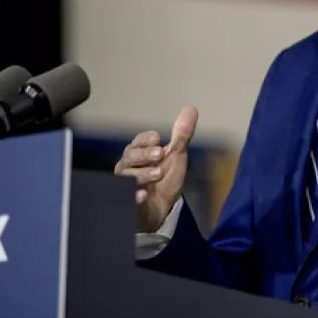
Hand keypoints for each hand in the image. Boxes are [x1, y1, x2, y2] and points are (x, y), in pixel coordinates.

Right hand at [114, 106, 198, 232]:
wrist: (162, 209)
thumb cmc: (164, 179)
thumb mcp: (176, 156)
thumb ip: (181, 135)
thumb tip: (191, 108)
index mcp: (139, 153)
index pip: (138, 142)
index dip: (145, 139)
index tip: (157, 137)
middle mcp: (129, 168)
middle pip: (130, 157)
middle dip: (144, 154)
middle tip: (160, 153)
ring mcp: (127, 186)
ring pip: (127, 177)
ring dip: (142, 174)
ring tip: (158, 173)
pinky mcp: (129, 204)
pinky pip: (126, 200)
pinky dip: (133, 197)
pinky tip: (142, 196)